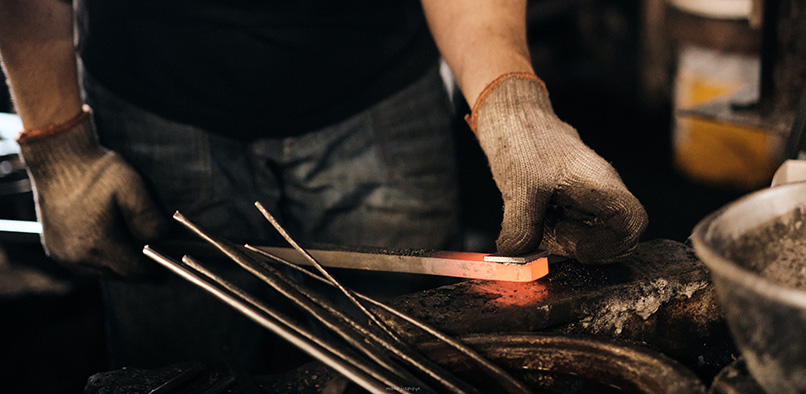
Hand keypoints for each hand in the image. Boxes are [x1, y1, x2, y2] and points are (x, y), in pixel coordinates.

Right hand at [18, 107, 166, 276]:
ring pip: (100, 270)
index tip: (163, 258)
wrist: (60, 158)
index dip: (152, 267)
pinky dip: (97, 256)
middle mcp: (76, 257)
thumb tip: (162, 239)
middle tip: (147, 246)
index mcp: (97, 245)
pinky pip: (83, 264)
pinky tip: (105, 237)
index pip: (133, 272)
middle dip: (134, 264)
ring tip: (126, 239)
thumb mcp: (133, 188)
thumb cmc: (97, 172)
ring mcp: (62, 255)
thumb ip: (149, 218)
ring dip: (115, 261)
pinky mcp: (53, 249)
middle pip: (117, 273)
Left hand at [469, 74, 647, 263]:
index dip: (613, 245)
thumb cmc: (524, 140)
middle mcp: (599, 193)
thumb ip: (520, 227)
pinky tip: (530, 219)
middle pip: (613, 237)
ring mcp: (584, 199)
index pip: (633, 222)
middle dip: (581, 247)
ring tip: (535, 221)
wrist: (511, 116)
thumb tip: (515, 258)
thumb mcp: (519, 187)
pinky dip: (548, 234)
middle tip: (552, 236)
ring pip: (586, 236)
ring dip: (560, 241)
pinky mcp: (567, 203)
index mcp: (601, 184)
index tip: (579, 250)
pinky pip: (566, 229)